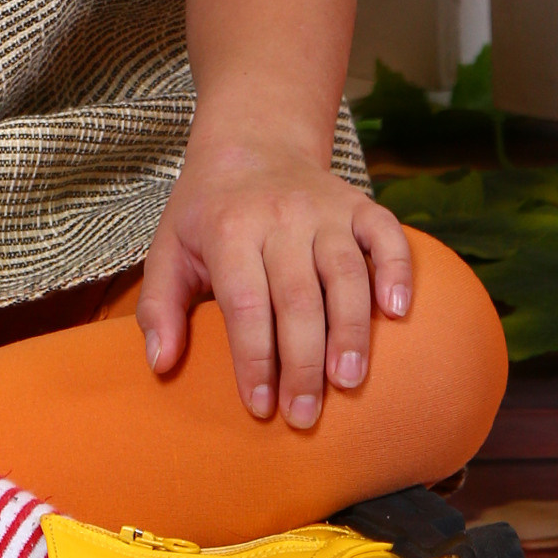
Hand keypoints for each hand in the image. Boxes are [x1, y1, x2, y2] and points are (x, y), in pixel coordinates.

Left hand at [137, 127, 413, 426]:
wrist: (251, 143)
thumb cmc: (208, 212)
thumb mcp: (168, 249)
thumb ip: (160, 306)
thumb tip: (161, 364)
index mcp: (229, 230)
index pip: (245, 303)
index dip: (254, 359)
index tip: (260, 407)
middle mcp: (279, 216)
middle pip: (298, 296)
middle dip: (303, 362)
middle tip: (305, 414)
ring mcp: (324, 209)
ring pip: (345, 272)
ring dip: (351, 329)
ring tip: (350, 381)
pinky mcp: (359, 204)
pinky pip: (386, 235)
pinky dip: (397, 270)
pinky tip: (398, 312)